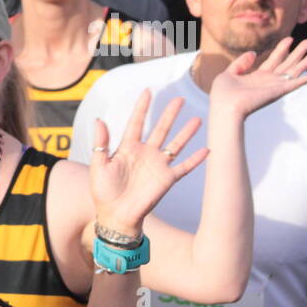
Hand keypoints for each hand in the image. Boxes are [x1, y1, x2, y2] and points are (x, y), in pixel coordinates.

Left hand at [89, 90, 207, 236]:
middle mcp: (145, 154)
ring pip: (175, 144)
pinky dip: (195, 159)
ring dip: (186, 133)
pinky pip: (184, 167)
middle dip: (169, 114)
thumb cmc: (103, 192)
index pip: (136, 123)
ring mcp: (158, 165)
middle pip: (160, 129)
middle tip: (179, 99)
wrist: (116, 215)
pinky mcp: (167, 179)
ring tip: (197, 119)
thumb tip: (99, 119)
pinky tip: (207, 149)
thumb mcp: (99, 165)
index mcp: (127, 148)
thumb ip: (101, 143)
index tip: (147, 91)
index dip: (141, 108)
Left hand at [208, 37, 306, 119]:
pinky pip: (297, 84)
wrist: (225, 107)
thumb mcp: (228, 73)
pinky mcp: (279, 91)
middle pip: (287, 64)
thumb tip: (254, 54)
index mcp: (256, 77)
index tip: (289, 39)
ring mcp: (275, 86)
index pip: (273, 61)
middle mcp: (268, 82)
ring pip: (295, 70)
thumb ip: (241, 63)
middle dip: (298, 52)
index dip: (281, 50)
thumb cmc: (222, 94)